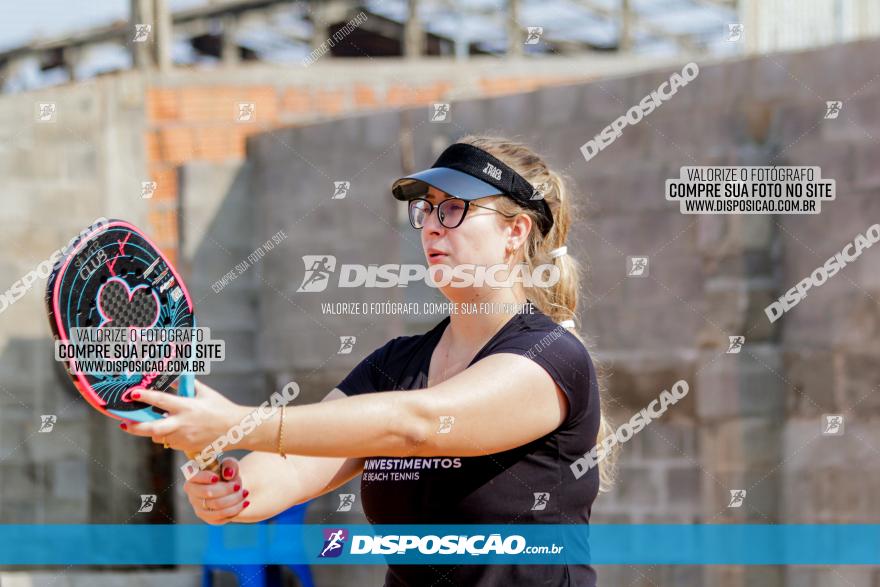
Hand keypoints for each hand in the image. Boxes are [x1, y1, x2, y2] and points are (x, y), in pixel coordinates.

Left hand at [119, 378, 244, 453]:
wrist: (236, 429)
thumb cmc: (221, 408)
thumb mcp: (205, 393)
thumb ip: (187, 386)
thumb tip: (173, 379)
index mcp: (187, 407)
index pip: (161, 401)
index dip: (144, 397)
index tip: (132, 393)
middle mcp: (183, 424)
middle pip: (152, 429)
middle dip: (135, 427)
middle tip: (124, 424)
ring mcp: (184, 438)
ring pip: (159, 437)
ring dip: (154, 431)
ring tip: (157, 423)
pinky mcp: (187, 448)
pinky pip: (171, 442)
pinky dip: (169, 436)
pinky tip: (177, 430)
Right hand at [184, 457, 249, 523]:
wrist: (233, 489)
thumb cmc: (228, 474)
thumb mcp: (230, 465)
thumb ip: (229, 465)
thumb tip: (228, 474)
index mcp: (193, 479)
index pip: (195, 478)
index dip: (205, 478)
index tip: (217, 477)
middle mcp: (193, 495)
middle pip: (208, 493)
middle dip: (226, 489)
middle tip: (238, 485)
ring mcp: (200, 509)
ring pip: (217, 506)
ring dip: (234, 500)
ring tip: (245, 493)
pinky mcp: (209, 519)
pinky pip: (222, 517)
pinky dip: (236, 509)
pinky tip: (244, 503)